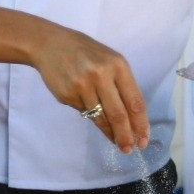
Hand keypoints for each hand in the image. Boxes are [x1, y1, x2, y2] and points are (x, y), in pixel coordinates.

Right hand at [32, 29, 149, 153]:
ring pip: (100, 117)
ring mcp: (82, 86)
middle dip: (126, 136)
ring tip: (116, 141)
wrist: (49, 44)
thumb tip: (131, 119)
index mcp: (118, 65)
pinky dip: (89, 115)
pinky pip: (83, 112)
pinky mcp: (67, 95)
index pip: (134, 101)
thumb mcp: (109, 61)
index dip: (141, 124)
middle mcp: (101, 75)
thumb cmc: (85, 52)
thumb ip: (121, 85)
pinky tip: (88, 108)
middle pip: (118, 114)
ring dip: (110, 133)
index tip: (144, 139)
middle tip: (129, 149)